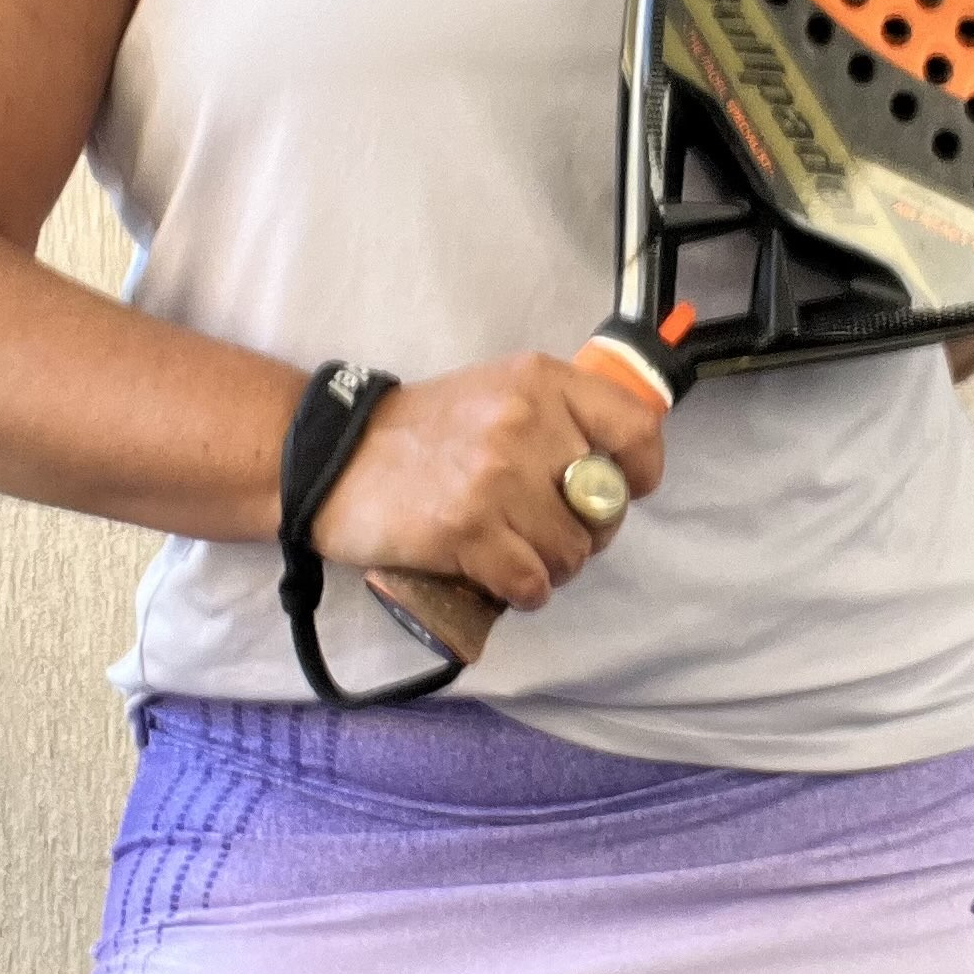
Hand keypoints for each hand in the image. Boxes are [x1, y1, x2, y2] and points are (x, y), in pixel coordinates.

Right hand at [310, 351, 665, 611]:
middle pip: (606, 505)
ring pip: (571, 552)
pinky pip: (532, 583)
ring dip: (551, 567)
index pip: (636, 429)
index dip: (639, 473)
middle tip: (548, 532)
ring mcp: (496, 477)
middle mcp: (525, 422)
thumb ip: (558, 419)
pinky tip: (500, 579)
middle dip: (585, 532)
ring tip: (518, 554)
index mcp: (540, 381)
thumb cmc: (421, 434)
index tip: (622, 490)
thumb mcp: (497, 393)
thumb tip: (618, 476)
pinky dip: (523, 592)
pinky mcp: (467, 530)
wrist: (333, 459)